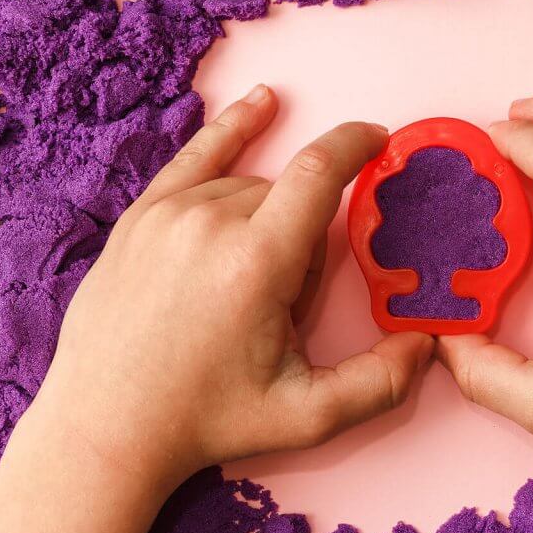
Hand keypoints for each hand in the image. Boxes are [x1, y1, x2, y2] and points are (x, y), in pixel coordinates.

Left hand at [33, 85, 432, 487]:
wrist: (106, 428)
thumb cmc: (205, 421)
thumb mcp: (305, 416)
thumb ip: (378, 383)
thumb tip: (427, 344)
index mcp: (256, 261)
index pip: (319, 173)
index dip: (356, 146)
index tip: (381, 141)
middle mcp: (209, 222)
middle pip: (288, 197)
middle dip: (304, 237)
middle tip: (282, 303)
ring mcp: (167, 214)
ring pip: (249, 188)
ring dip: (267, 221)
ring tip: (246, 286)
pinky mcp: (140, 218)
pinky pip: (196, 157)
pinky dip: (232, 131)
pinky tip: (262, 104)